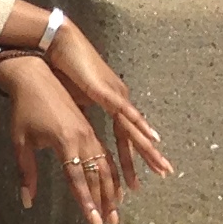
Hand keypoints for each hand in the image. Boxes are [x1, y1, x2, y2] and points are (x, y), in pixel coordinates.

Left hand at [0, 56, 150, 223]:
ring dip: (111, 191)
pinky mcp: (90, 130)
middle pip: (97, 177)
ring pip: (105, 167)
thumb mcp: (21, 143)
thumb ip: (26, 173)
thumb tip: (27, 201)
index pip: (78, 181)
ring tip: (115, 213)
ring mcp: (89, 133)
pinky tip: (116, 188)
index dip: (87, 205)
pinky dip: (111, 173)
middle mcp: (83, 138)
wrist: (34, 77)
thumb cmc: (23, 110)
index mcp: (65, 142)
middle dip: (103, 204)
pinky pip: (105, 155)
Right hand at [42, 20, 171, 188]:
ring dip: (148, 148)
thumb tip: (77, 129)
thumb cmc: (62, 71)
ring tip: (160, 165)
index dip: (130, 157)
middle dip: (149, 157)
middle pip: (135, 135)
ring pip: (135, 128)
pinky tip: (151, 138)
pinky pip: (125, 112)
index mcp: (111, 103)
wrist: (58, 45)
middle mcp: (119, 100)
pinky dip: (139, 126)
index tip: (134, 178)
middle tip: (164, 173)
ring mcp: (116, 95)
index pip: (123, 137)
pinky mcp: (107, 91)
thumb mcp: (71, 101)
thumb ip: (79, 115)